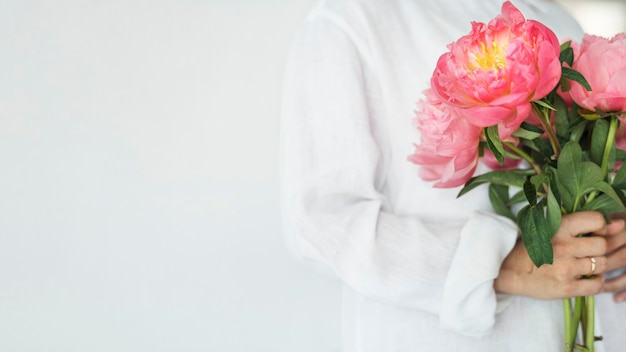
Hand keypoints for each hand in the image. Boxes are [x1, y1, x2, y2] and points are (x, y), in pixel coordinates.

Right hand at [494, 211, 622, 299]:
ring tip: (583, 265)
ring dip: (597, 265)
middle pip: (602, 245)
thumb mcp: (549, 228)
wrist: (508, 272)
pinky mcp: (566, 288)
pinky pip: (597, 285)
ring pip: (602, 264)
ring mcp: (565, 269)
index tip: (592, 232)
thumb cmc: (529, 248)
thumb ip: (582, 224)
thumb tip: (620, 224)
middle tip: (585, 252)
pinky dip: (595, 282)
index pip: (596, 220)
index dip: (600, 227)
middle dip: (597, 249)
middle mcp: (563, 247)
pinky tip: (584, 277)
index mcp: (557, 228)